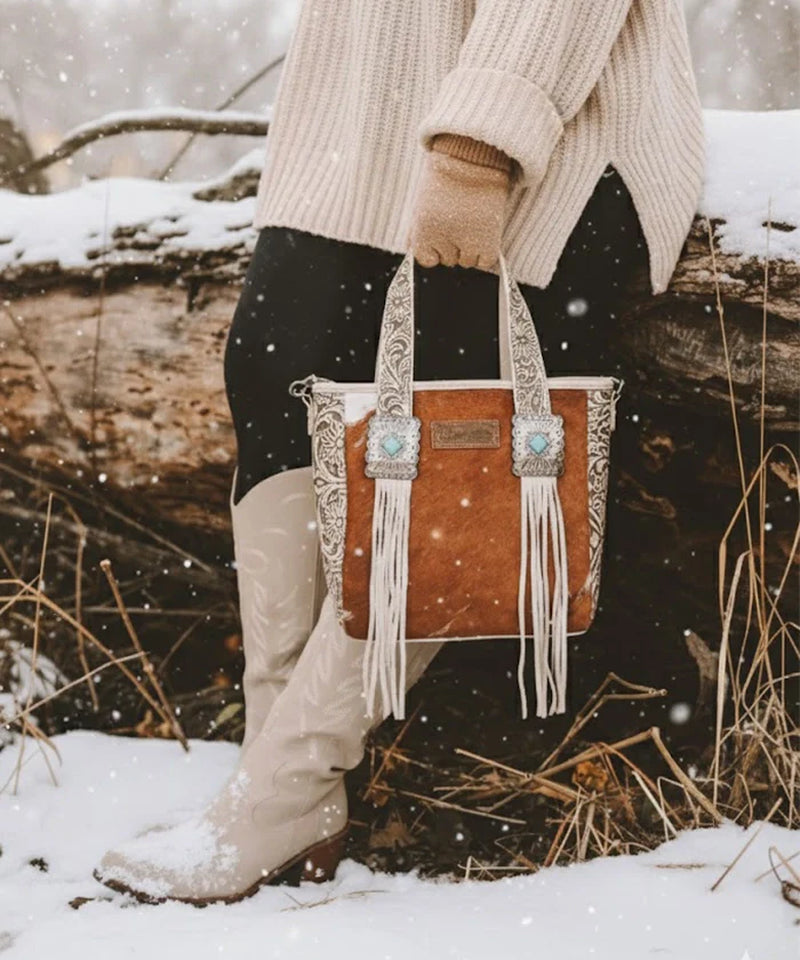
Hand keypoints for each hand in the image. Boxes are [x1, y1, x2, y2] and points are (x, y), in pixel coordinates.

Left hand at [409, 136, 511, 270]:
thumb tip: (411, 250)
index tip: (440, 233)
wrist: (473, 156)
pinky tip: (484, 234)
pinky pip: (485, 261)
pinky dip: (485, 253)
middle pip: (448, 260)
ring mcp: (467, 241)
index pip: (426, 260)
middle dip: (452, 245)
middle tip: (460, 220)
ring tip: (473, 223)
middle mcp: (443, 240)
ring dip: (470, 249)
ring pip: (467, 261)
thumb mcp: (423, 203)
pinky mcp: (489, 239)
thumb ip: (415, 231)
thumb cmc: (445, 178)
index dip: (434, 249)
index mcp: (423, 231)